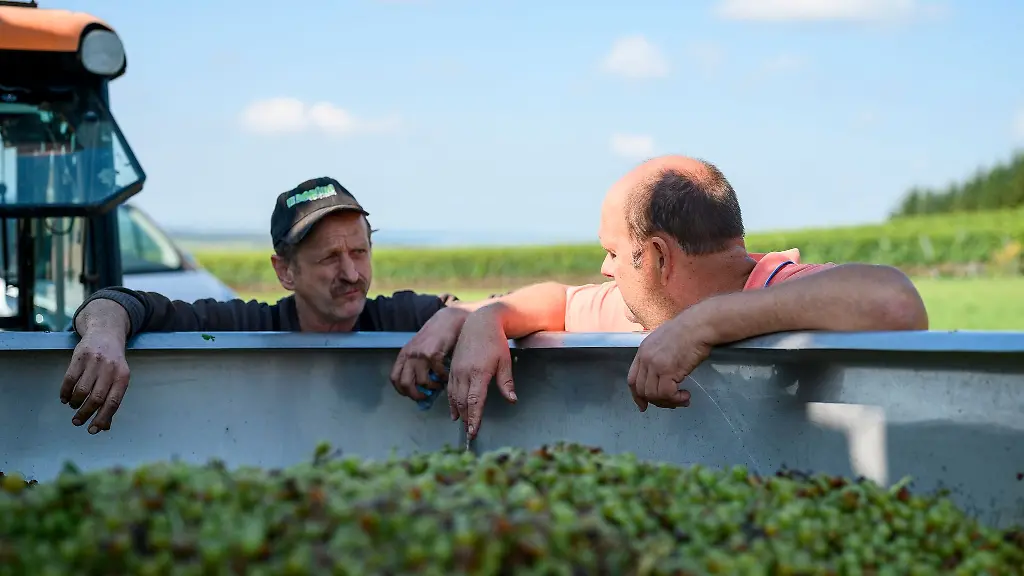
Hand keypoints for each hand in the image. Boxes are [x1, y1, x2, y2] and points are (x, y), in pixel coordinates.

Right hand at [60, 330, 130, 433]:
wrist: (105, 334)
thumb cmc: (113, 362)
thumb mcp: (119, 378)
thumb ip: (112, 400)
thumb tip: (104, 427)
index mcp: (123, 377)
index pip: (113, 402)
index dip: (102, 418)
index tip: (93, 430)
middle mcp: (110, 369)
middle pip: (96, 398)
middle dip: (85, 414)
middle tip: (77, 422)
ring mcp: (94, 362)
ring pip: (82, 390)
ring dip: (75, 403)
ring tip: (73, 406)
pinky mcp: (79, 357)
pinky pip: (69, 379)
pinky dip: (65, 392)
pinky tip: (64, 397)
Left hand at [390, 307, 467, 400]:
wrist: (447, 320)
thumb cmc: (435, 336)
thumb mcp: (420, 349)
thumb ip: (417, 365)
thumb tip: (421, 388)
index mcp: (403, 355)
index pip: (394, 378)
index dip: (402, 390)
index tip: (412, 394)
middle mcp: (409, 355)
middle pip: (405, 383)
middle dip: (415, 395)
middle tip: (424, 397)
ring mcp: (420, 354)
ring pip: (422, 381)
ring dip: (432, 387)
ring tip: (438, 385)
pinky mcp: (433, 354)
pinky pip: (437, 374)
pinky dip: (443, 379)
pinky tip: (446, 376)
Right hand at [447, 306, 516, 438]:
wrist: (479, 323)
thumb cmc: (495, 342)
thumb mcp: (504, 362)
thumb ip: (506, 383)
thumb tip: (512, 400)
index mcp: (479, 373)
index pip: (475, 401)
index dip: (474, 419)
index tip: (474, 432)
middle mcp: (464, 373)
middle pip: (463, 402)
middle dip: (466, 420)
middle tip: (470, 435)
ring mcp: (456, 371)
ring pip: (454, 397)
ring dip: (459, 413)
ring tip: (463, 426)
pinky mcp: (452, 368)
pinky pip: (450, 389)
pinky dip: (452, 402)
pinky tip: (454, 411)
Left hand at [627, 306, 717, 410]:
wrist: (699, 325)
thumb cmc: (688, 331)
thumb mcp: (663, 341)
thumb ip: (656, 356)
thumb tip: (660, 374)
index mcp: (642, 351)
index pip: (632, 380)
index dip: (637, 396)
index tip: (643, 405)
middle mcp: (645, 358)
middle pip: (641, 390)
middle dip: (656, 401)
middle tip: (671, 403)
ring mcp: (655, 364)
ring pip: (653, 395)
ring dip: (668, 401)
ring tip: (681, 399)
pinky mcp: (668, 370)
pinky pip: (667, 393)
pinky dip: (676, 399)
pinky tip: (686, 396)